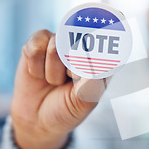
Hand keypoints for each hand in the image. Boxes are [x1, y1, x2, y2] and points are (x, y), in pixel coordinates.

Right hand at [10, 30, 104, 148]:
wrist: (38, 121)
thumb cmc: (67, 110)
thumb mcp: (85, 101)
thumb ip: (91, 80)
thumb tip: (87, 58)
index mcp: (100, 60)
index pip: (107, 39)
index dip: (108, 31)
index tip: (112, 27)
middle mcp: (80, 47)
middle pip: (79, 39)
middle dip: (73, 64)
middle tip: (71, 79)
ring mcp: (59, 43)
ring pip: (55, 46)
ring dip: (53, 72)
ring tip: (54, 82)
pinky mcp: (37, 44)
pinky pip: (35, 47)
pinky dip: (36, 67)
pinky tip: (39, 75)